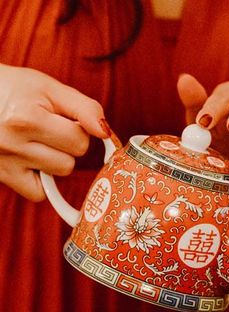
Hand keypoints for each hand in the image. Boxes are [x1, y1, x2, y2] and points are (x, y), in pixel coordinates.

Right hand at [0, 64, 106, 200]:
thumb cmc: (15, 89)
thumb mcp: (48, 88)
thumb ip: (84, 108)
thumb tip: (106, 133)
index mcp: (27, 118)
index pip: (80, 141)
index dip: (77, 129)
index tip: (62, 119)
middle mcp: (12, 142)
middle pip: (70, 162)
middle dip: (66, 146)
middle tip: (44, 129)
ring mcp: (5, 162)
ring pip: (57, 175)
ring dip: (53, 161)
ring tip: (33, 141)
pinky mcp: (2, 176)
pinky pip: (38, 194)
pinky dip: (39, 181)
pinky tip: (27, 160)